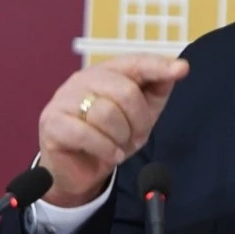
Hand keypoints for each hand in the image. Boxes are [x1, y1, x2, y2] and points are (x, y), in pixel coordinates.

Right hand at [37, 55, 189, 206]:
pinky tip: (110, 155)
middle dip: (138, 121)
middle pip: (124, 92)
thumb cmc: (111, 137)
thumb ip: (157, 89)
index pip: (134, 62)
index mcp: (105, 72)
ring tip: (118, 146)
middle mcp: (82, 80)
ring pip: (106, 114)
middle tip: (135, 137)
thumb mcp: (141, 114)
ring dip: (121, 138)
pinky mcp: (52, 124)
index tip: (181, 70)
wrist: (80, 171)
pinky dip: (105, 149)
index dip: (158, 66)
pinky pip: (86, 134)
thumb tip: (178, 68)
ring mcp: (63, 100)